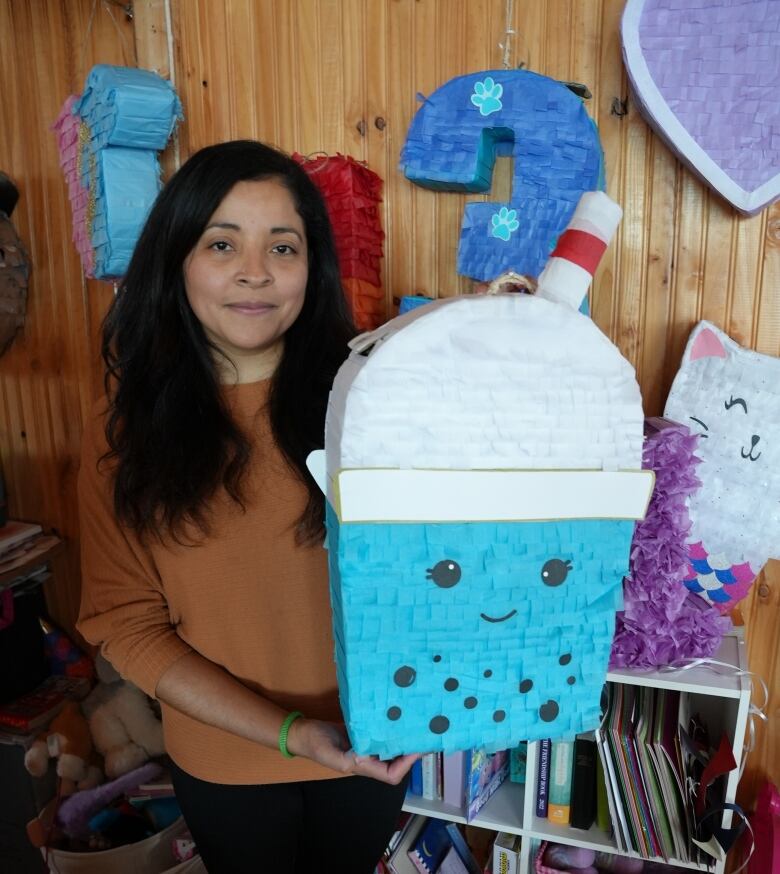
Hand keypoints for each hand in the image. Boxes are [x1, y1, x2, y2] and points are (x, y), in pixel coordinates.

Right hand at [286, 717, 418, 784]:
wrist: (303, 732)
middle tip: (425, 735)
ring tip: (417, 726)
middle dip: (411, 752)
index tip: (418, 749)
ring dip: (403, 740)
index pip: (391, 774)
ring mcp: (366, 746)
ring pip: (390, 748)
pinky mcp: (363, 734)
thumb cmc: (316, 744)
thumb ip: (350, 759)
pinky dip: (392, 729)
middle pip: (396, 762)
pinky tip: (399, 718)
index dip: (406, 765)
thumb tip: (368, 756)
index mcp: (362, 767)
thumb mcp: (331, 753)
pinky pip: (381, 735)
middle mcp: (368, 759)